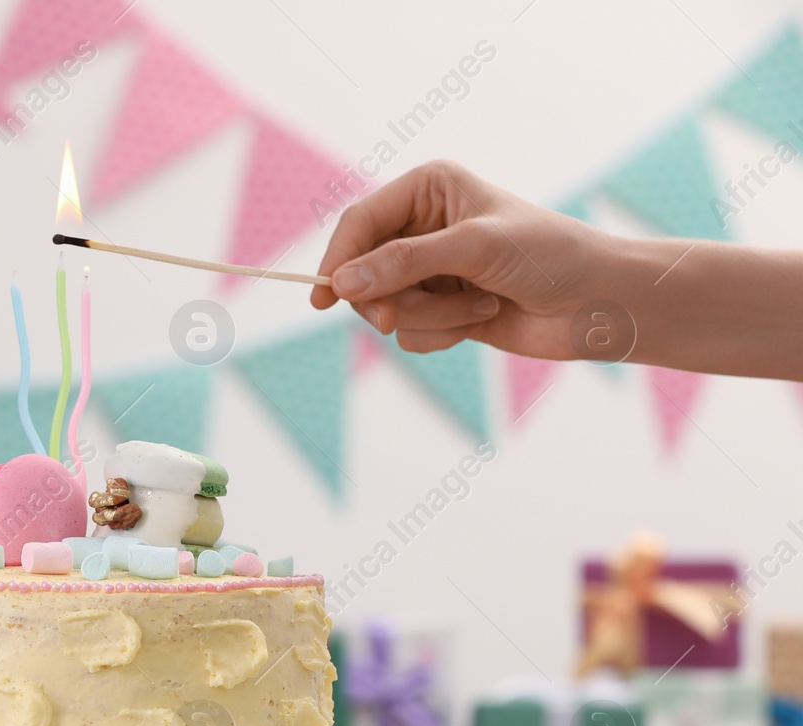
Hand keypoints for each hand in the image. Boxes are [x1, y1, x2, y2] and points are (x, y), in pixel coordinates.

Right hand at [311, 161, 605, 359]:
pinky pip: (410, 333)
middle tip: (395, 318)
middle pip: (363, 270)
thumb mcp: (475, 248)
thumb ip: (405, 264)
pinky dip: (440, 334)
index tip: (324, 297)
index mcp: (428, 190)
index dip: (338, 259)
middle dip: (387, 297)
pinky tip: (480, 319)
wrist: (601, 304)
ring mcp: (432, 271)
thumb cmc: (550, 257)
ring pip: (387, 306)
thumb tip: (341, 283)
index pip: (360, 223)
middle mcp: (424, 227)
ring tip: (477, 307)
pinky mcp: (443, 310)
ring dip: (428, 317)